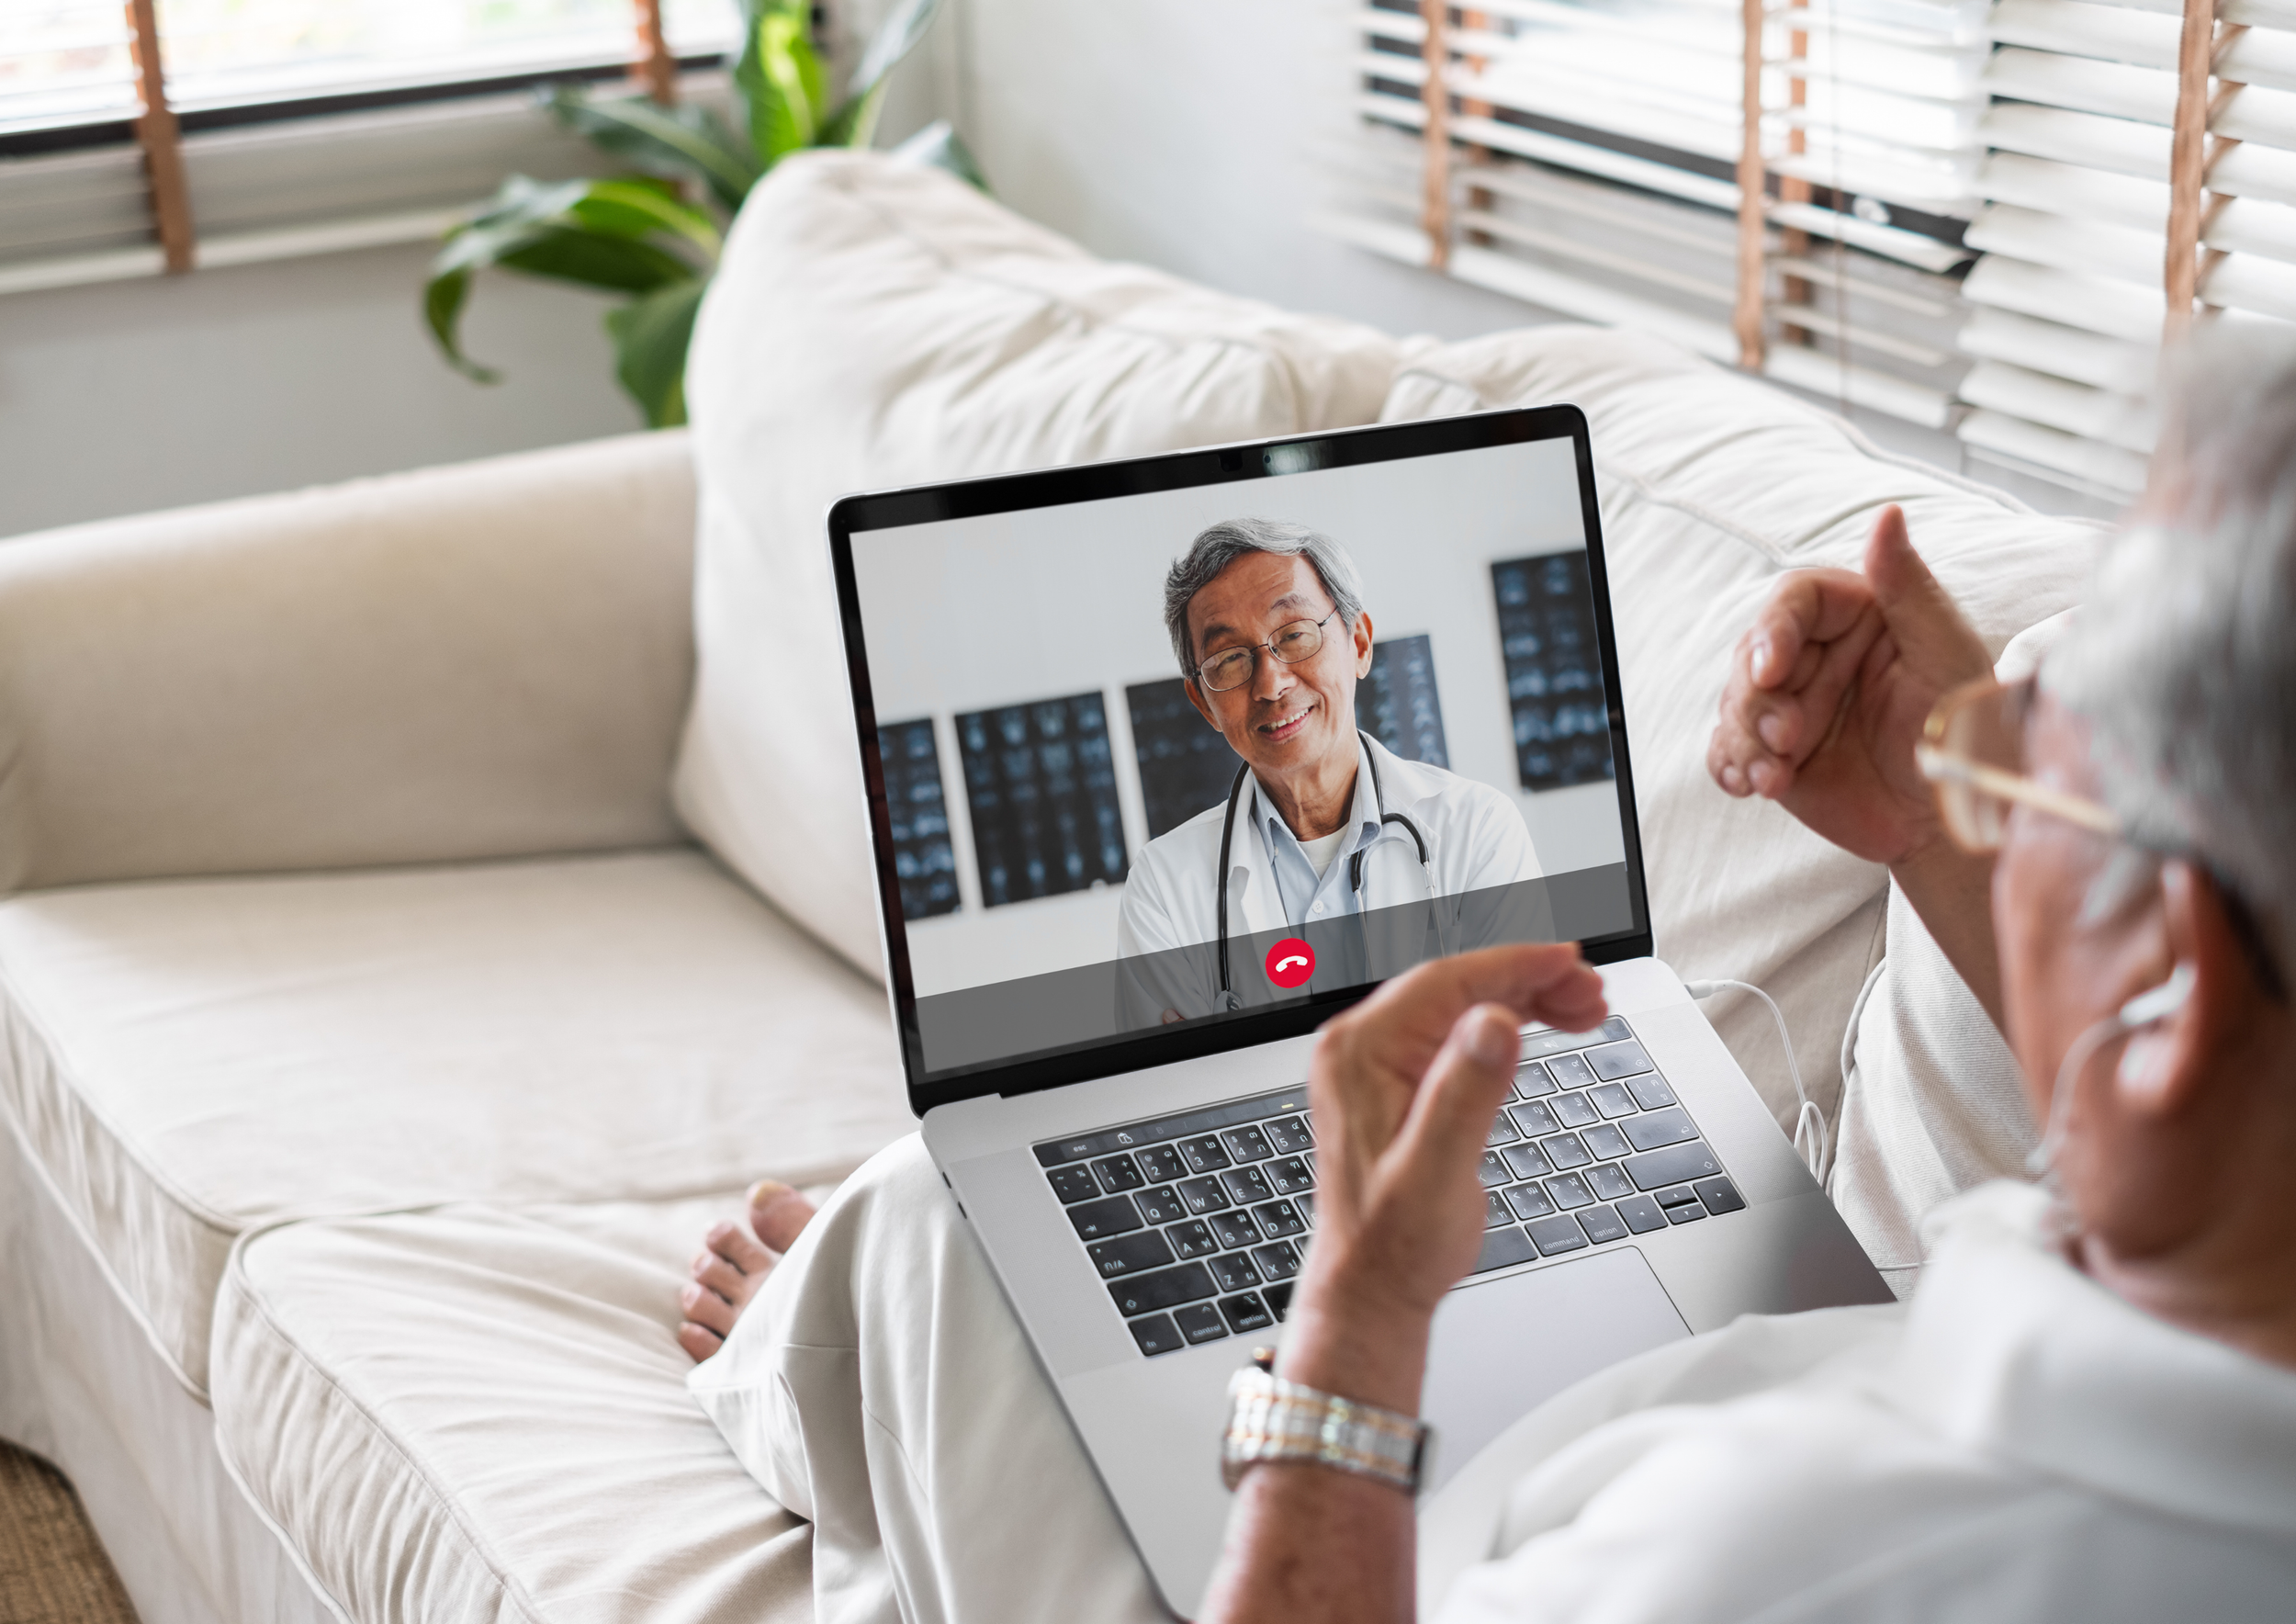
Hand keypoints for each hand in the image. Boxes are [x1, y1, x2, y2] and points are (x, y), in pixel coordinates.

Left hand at [1281, 945, 1607, 1410]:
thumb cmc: (1395, 1243)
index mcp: (1360, 1053)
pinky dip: (1504, 1025)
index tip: (1570, 961)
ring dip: (1523, 1000)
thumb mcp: (1436, 1171)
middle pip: (1457, 987)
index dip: (1515, 966)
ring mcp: (1378, 1064)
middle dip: (1530, 981)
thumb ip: (1464, 1095)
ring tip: (1584, 1008)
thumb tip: (1493, 1024)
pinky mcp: (1398, 1082)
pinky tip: (1542, 1027)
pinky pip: (1456, 1033)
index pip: (1446, 981)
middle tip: (1592, 993)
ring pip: (1461, 1006)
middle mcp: (1362, 1049)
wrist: (1372, 1286)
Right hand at [1706, 505, 1991, 865]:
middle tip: (1786, 737)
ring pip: (1735, 704)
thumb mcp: (1944, 651)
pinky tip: (1750, 784)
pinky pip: (1728, 750)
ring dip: (1746, 739)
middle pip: (1752, 655)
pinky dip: (1730, 765)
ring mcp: (1791, 706)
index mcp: (1855, 618)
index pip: (1794, 601)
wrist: (1952, 814)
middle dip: (1757, 700)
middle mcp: (1817, 657)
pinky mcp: (1775, 753)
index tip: (1771, 668)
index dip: (1773, 629)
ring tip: (1775, 775)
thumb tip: (1888, 514)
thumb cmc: (1961, 727)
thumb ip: (1908, 585)